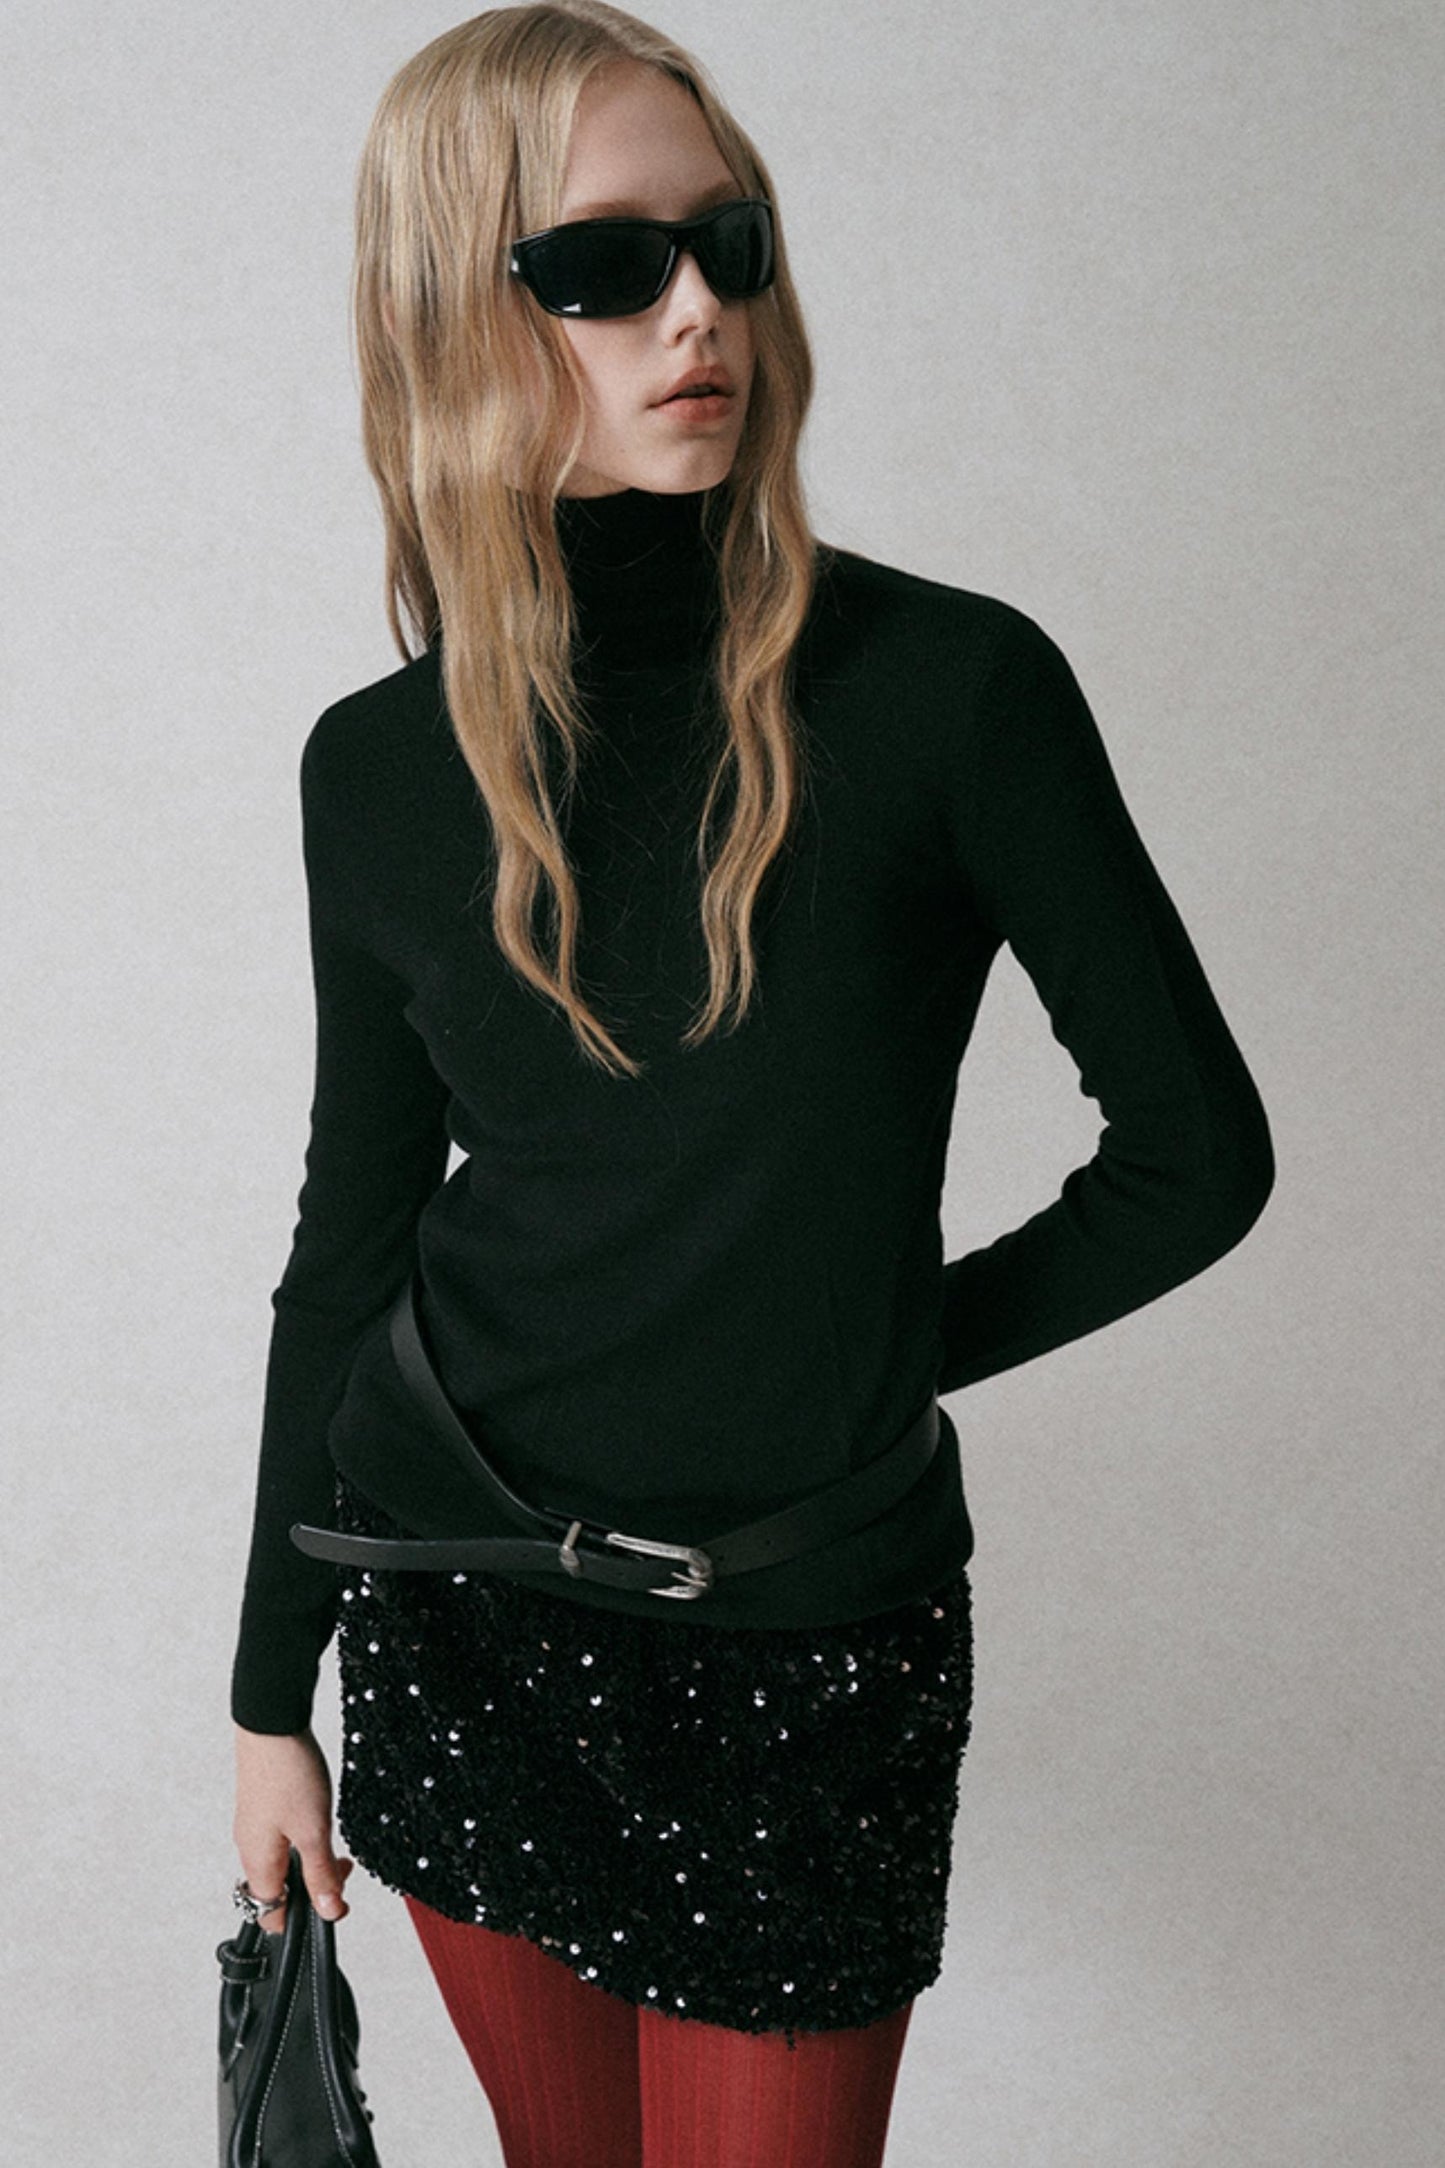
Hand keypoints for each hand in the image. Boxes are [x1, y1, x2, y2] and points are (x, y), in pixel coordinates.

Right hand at [233, 1724, 354, 1935]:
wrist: (271, 1722)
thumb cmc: (288, 1772)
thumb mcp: (314, 1830)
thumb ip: (320, 1874)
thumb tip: (328, 1912)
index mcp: (258, 1863)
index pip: (272, 1916)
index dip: (304, 1922)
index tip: (335, 1904)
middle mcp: (250, 1848)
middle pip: (279, 1891)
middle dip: (313, 1888)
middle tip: (342, 1868)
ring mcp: (254, 1826)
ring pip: (282, 1863)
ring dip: (310, 1862)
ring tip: (334, 1842)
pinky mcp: (261, 1805)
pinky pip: (280, 1839)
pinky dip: (302, 1840)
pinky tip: (318, 1820)